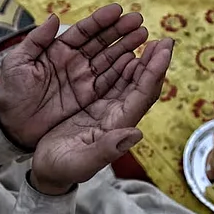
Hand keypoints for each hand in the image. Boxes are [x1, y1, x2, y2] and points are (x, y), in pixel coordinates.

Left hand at [0, 4, 148, 149]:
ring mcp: (83, 79)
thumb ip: (36, 40)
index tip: (118, 10)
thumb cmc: (12, 93)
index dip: (100, 20)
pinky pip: (109, 82)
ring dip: (127, 47)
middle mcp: (75, 61)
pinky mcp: (89, 97)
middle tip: (139, 21)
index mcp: (58, 49)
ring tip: (144, 36)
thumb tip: (55, 17)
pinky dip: (124, 72)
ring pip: (109, 59)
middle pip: (102, 42)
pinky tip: (137, 62)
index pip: (83, 31)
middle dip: (120, 30)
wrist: (12, 127)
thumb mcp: (17, 64)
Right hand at [31, 39, 173, 194]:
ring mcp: (107, 110)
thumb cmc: (62, 169)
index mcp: (117, 125)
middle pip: (142, 85)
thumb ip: (107, 149)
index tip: (165, 49)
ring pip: (129, 81)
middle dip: (155, 62)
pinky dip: (121, 66)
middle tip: (165, 41)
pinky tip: (126, 55)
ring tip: (150, 41)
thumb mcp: (81, 162)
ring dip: (141, 61)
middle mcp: (117, 116)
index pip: (142, 94)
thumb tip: (136, 134)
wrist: (47, 172)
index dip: (155, 71)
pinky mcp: (94, 106)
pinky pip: (113, 82)